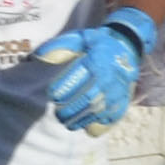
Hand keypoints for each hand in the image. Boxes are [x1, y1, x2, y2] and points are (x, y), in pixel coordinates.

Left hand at [37, 5, 155, 132]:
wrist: (128, 47)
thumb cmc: (97, 44)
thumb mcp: (79, 38)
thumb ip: (59, 47)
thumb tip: (37, 57)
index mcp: (97, 60)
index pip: (78, 77)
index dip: (64, 88)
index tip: (52, 94)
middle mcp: (109, 77)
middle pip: (88, 98)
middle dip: (71, 109)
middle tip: (58, 114)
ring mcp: (118, 90)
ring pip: (99, 110)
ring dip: (81, 119)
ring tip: (67, 122)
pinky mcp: (123, 101)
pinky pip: (111, 118)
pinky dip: (97, 124)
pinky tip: (85, 126)